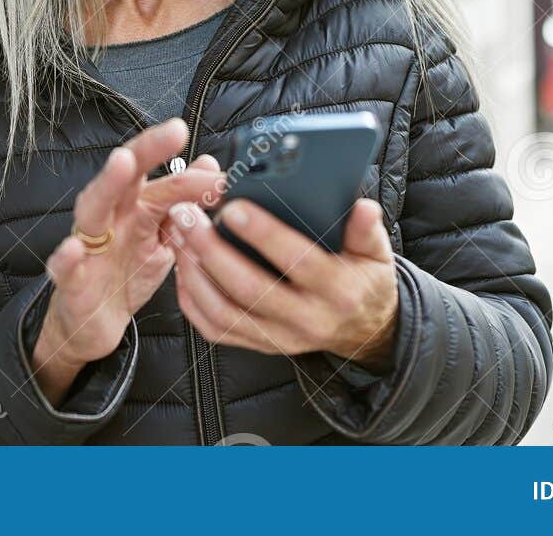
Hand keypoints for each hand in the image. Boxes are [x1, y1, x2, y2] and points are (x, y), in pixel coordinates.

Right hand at [31, 118, 223, 403]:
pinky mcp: (71, 282)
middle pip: (126, 177)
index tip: (225, 176)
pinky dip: (66, 258)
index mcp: (136, 208)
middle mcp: (110, 218)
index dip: (195, 176)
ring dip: (107, 184)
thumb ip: (182, 202)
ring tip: (122, 163)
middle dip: (148, 150)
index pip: (165, 181)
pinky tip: (73, 249)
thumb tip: (210, 163)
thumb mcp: (162, 239)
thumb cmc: (127, 274)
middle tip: (174, 131)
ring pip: (93, 208)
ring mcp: (88, 246)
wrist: (94, 323)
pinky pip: (64, 267)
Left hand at [168, 197, 398, 370]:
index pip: (298, 262)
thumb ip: (366, 230)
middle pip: (250, 289)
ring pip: (225, 313)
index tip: (234, 207)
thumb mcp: (375, 253)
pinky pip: (216, 330)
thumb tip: (364, 208)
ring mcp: (279, 337)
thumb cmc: (363, 280)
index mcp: (337, 291)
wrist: (364, 330)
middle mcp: (306, 319)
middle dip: (212, 250)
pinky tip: (182, 268)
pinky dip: (193, 300)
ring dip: (194, 274)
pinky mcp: (259, 345)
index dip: (265, 235)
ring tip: (177, 236)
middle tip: (187, 216)